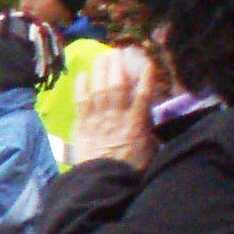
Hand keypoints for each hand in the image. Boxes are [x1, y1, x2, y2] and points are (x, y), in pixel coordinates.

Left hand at [70, 46, 159, 169]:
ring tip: (102, 57)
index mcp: (136, 124)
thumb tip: (152, 121)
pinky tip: (82, 75)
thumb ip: (149, 132)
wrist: (102, 181)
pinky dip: (81, 87)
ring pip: (99, 90)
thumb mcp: (149, 150)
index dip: (146, 77)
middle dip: (117, 67)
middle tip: (117, 52)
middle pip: (117, 86)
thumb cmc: (130, 168)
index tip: (147, 61)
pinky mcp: (82, 125)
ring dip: (100, 71)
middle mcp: (117, 117)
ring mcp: (98, 120)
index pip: (143, 95)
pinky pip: (81, 102)